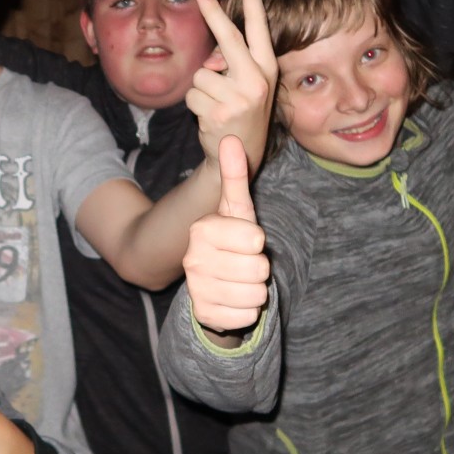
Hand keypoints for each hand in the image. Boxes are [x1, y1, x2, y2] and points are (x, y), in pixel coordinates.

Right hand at [184, 135, 269, 342]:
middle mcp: (194, 260)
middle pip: (259, 269)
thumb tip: (230, 137)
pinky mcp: (204, 315)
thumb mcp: (236, 209)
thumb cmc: (232, 239)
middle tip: (244, 263)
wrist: (212, 282)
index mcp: (202, 230)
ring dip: (255, 290)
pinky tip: (233, 300)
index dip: (258, 242)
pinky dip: (247, 311)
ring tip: (240, 281)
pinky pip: (248, 316)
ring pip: (255, 295)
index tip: (245, 240)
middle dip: (259, 268)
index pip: (255, 239)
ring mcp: (197, 289)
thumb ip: (235, 175)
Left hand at [187, 0, 277, 175]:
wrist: (240, 155)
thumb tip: (210, 59)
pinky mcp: (218, 113)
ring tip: (215, 104)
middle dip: (212, 12)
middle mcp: (256, 81)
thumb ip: (231, 65)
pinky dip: (194, 104)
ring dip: (201, 88)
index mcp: (267, 69)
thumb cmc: (241, 112)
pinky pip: (191, 94)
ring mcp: (238, 98)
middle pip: (228, 38)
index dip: (253, 0)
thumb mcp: (246, 86)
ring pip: (201, 73)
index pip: (258, 29)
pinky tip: (209, 115)